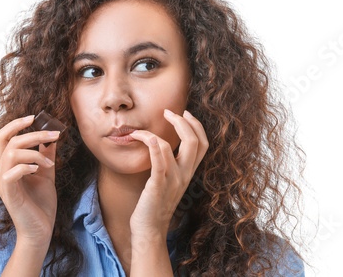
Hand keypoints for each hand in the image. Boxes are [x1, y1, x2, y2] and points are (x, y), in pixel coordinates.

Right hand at [0, 115, 59, 247]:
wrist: (40, 229)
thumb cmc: (41, 203)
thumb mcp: (46, 174)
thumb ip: (46, 156)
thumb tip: (51, 139)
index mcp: (7, 165)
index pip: (4, 137)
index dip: (16, 124)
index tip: (35, 117)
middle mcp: (1, 171)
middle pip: (7, 140)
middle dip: (31, 133)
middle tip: (54, 134)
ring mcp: (2, 182)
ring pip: (11, 153)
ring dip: (34, 152)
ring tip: (49, 163)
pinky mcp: (8, 193)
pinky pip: (12, 172)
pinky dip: (26, 166)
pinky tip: (39, 169)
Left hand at [128, 109, 208, 238]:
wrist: (150, 229)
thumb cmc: (155, 203)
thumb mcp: (170, 181)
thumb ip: (171, 164)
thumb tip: (162, 144)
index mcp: (188, 172)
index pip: (203, 144)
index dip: (196, 125)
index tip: (184, 112)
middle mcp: (184, 175)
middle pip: (194, 141)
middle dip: (182, 122)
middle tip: (167, 112)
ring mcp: (171, 181)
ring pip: (172, 148)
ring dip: (153, 133)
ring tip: (138, 132)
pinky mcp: (157, 186)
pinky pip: (158, 162)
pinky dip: (152, 146)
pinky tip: (144, 137)